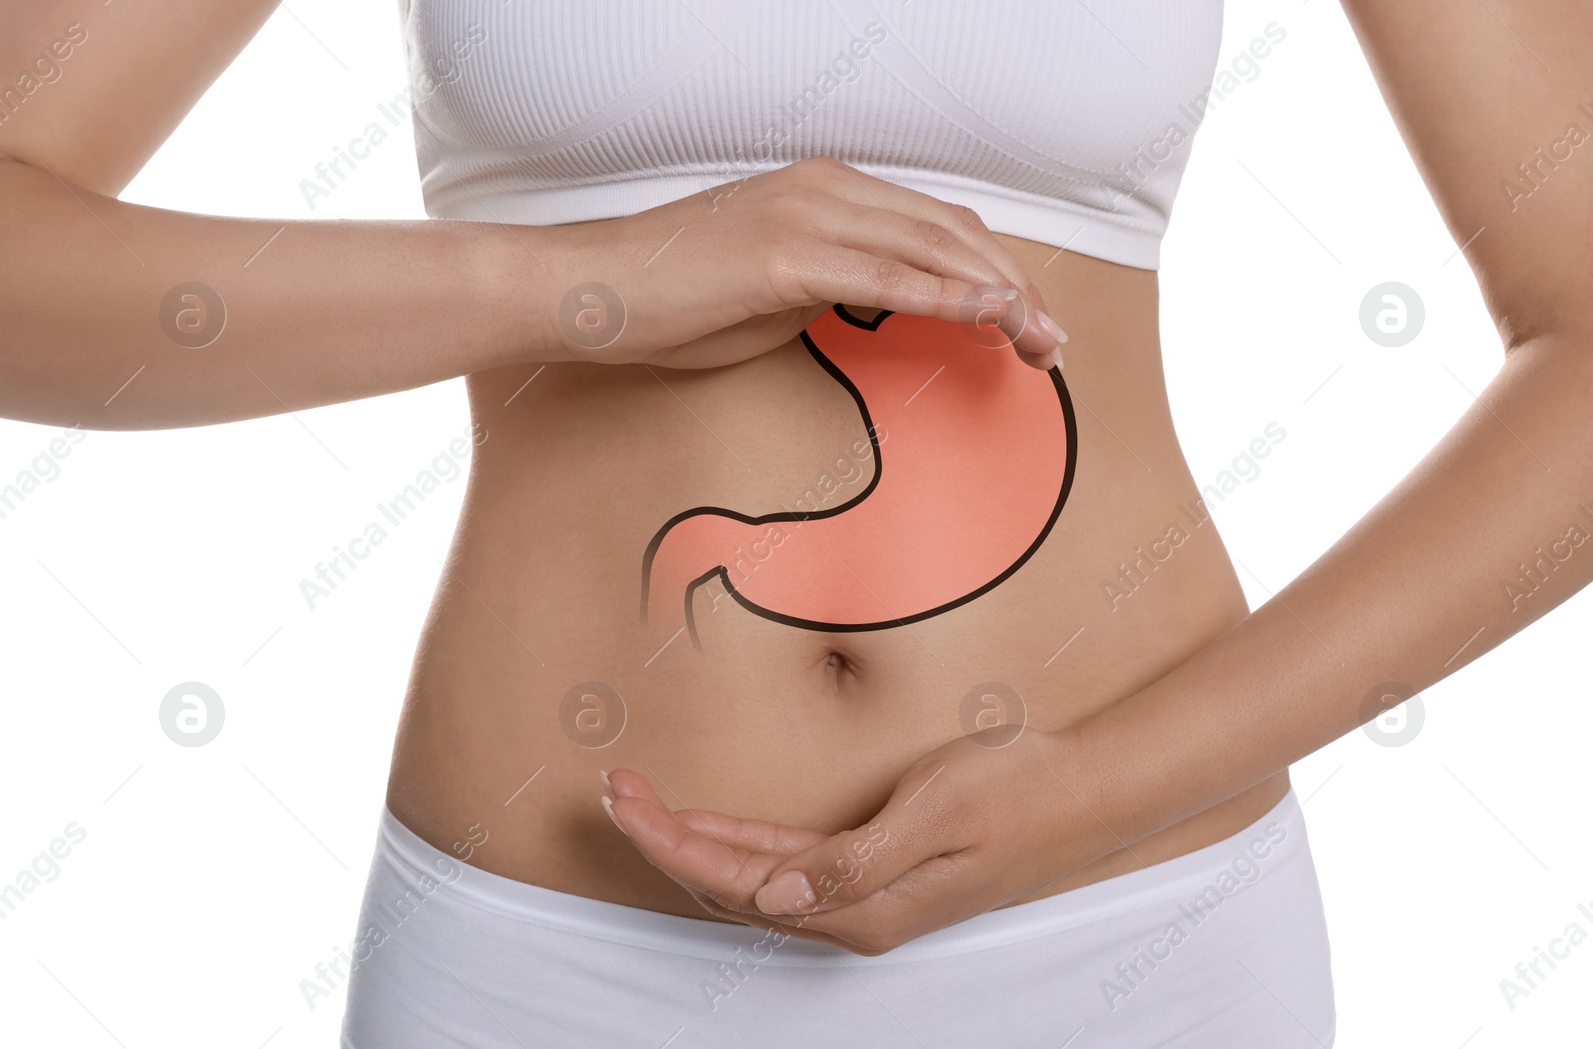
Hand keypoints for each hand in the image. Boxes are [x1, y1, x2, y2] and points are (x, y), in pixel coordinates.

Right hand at [542, 156, 1067, 370]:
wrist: (597, 292)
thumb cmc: (676, 300)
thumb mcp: (774, 295)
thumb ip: (833, 289)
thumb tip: (878, 306)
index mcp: (827, 191)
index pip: (937, 225)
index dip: (994, 270)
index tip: (1028, 322)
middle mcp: (826, 189)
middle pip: (952, 232)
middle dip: (1015, 286)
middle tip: (1052, 344)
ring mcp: (806, 215)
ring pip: (932, 247)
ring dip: (996, 295)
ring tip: (1036, 340)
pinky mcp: (784, 254)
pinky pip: (883, 275)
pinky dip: (944, 295)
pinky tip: (986, 316)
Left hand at [602, 727, 1117, 955]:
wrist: (1088, 793)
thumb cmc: (1019, 789)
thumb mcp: (937, 810)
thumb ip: (854, 860)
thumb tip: (774, 896)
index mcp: (863, 907)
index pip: (737, 883)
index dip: (671, 842)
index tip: (624, 798)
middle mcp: (855, 913)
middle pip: (732, 887)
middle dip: (665, 840)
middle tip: (613, 788)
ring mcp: (865, 895)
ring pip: (753, 877)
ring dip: (694, 841)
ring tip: (640, 800)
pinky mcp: (877, 870)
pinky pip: (786, 863)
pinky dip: (737, 841)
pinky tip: (707, 822)